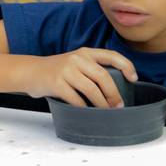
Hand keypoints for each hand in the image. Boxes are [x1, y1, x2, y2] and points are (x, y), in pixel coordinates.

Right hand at [23, 47, 137, 107]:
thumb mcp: (75, 62)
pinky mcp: (57, 84)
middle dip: (114, 93)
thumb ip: (91, 68)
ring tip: (107, 111)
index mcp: (85, 52)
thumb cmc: (57, 70)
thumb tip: (114, 88)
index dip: (126, 65)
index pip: (111, 55)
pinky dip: (84, 108)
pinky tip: (87, 112)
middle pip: (103, 76)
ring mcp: (66, 70)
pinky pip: (76, 99)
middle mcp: (77, 59)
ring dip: (102, 103)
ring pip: (91, 89)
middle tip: (119, 105)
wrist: (31, 71)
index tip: (134, 78)